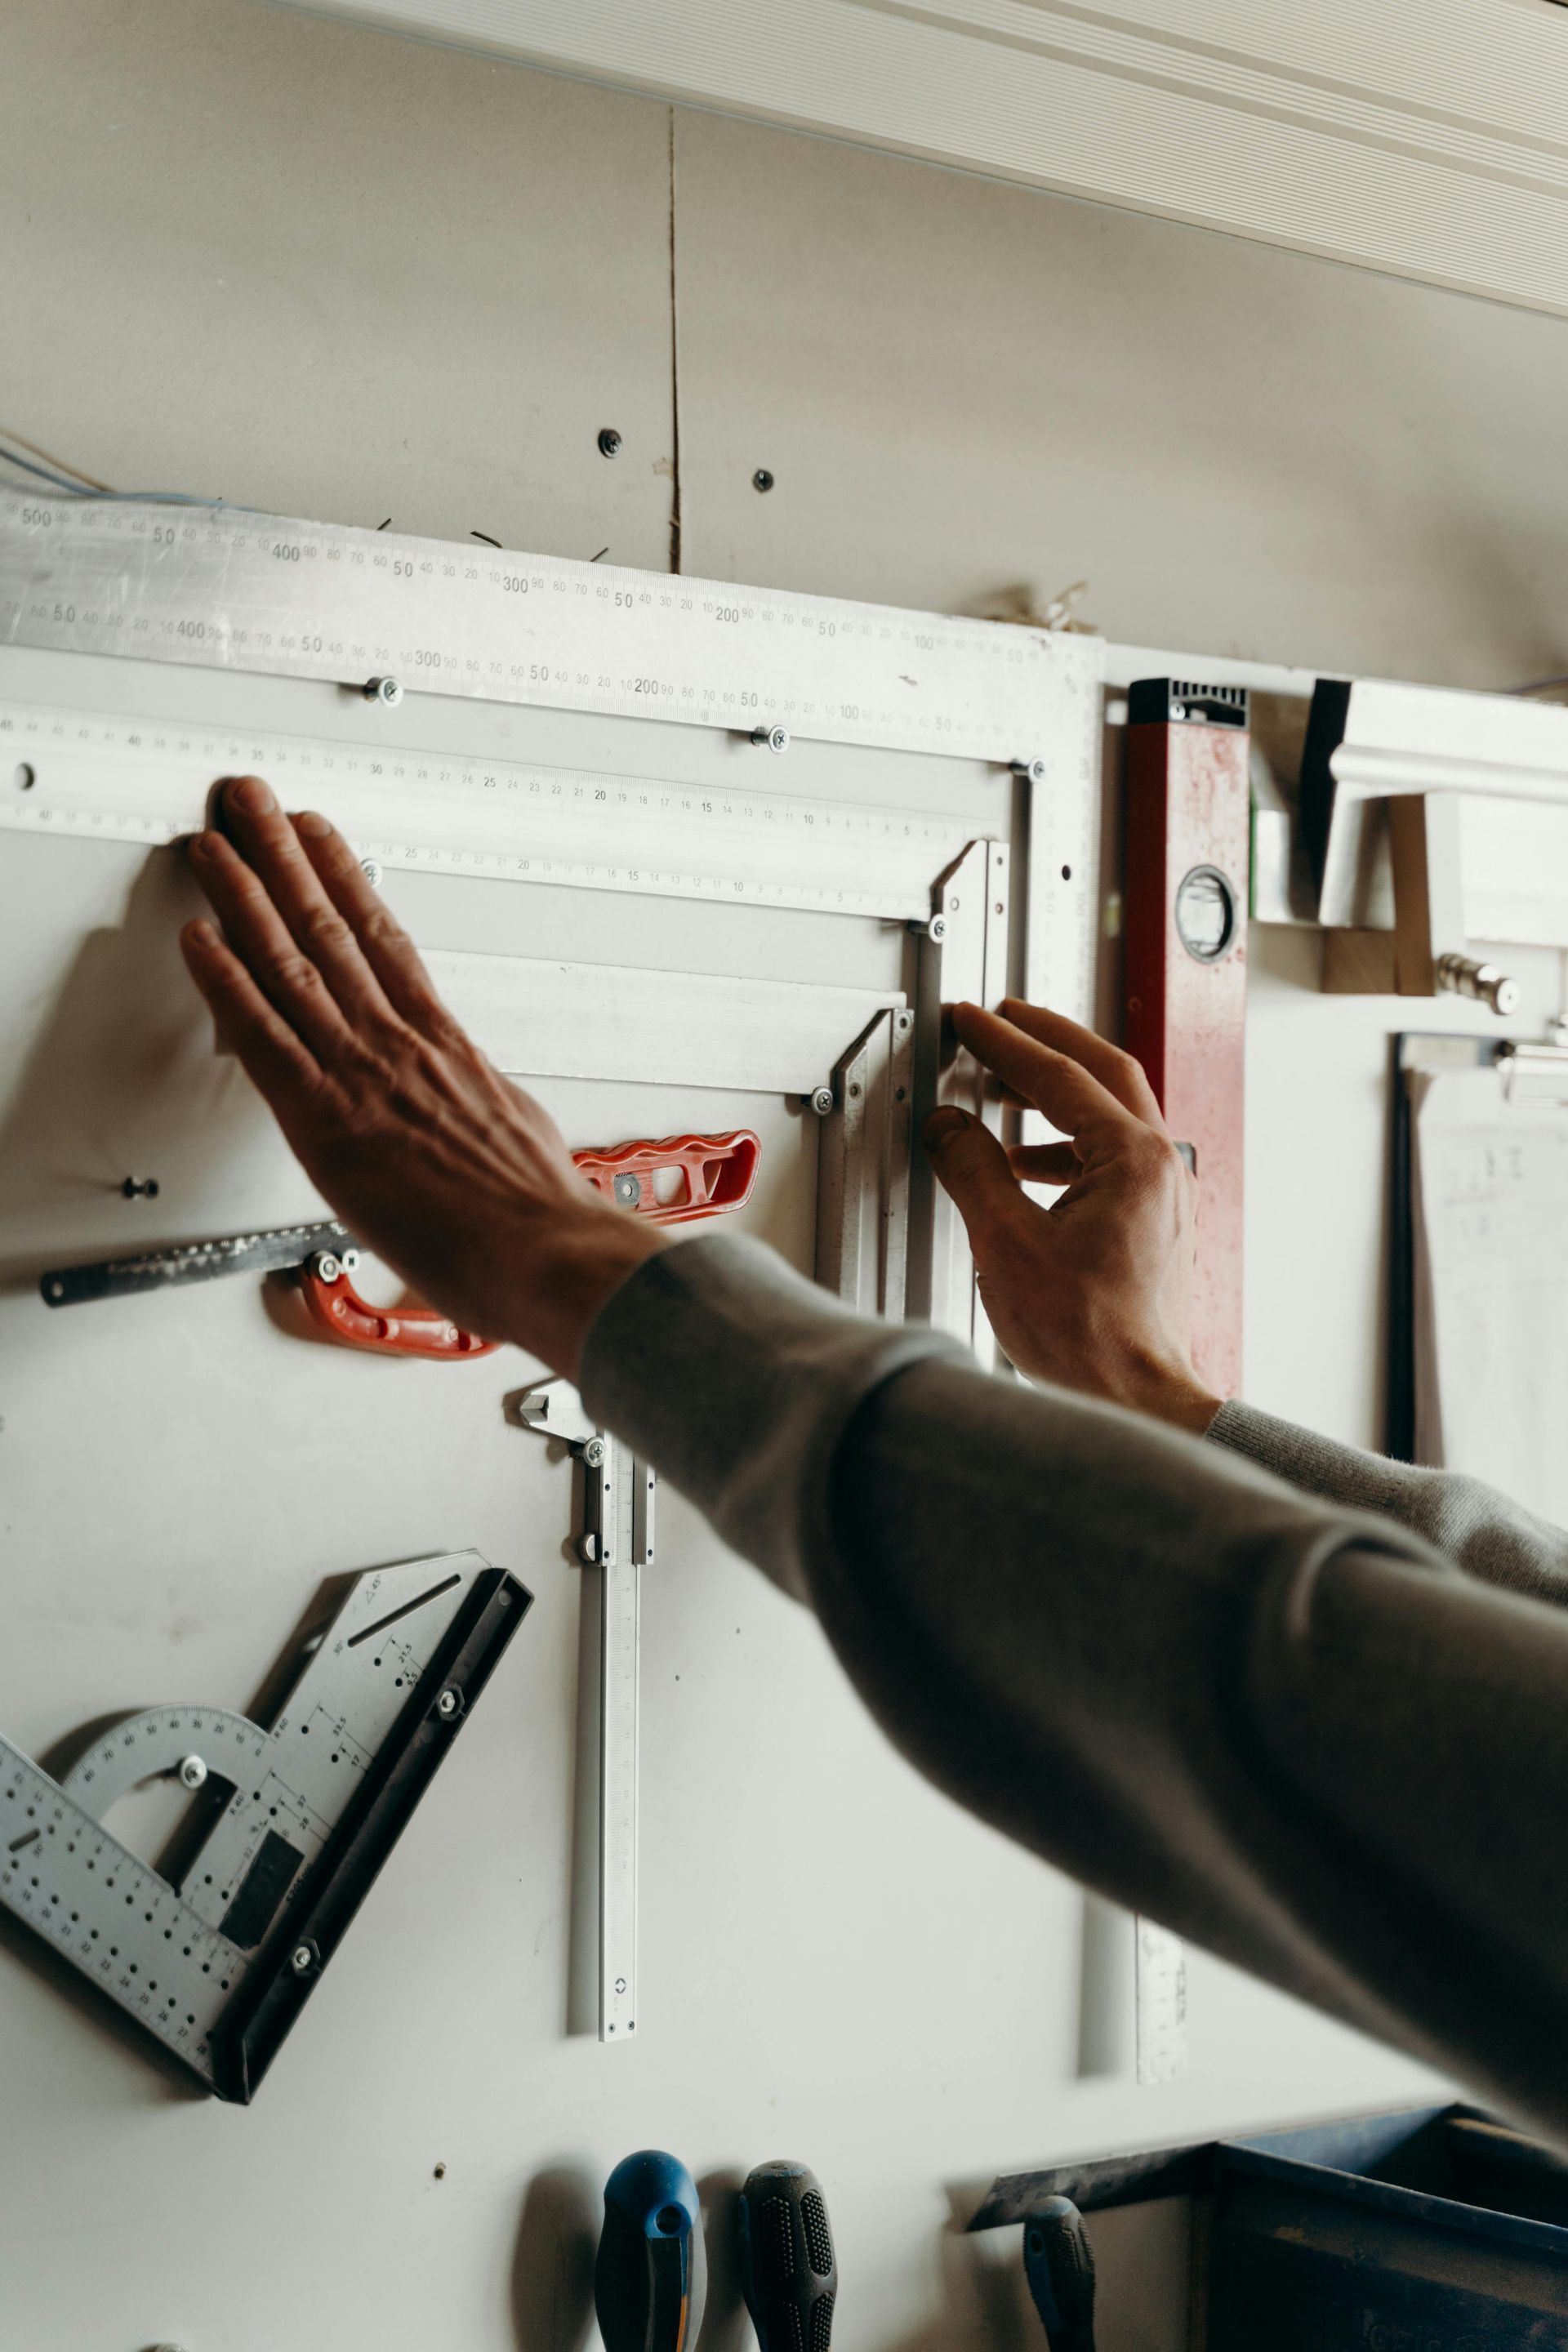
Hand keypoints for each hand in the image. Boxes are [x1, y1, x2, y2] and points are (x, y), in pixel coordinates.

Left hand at [180, 776, 664, 1376]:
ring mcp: (363, 1074)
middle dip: (284, 856)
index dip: (344, 877)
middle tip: (251, 802)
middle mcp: (399, 1043)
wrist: (544, 1247)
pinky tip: (199, 937)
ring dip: (245, 895)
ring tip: (214, 841)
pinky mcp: (329, 1120)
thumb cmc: (538, 1209)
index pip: (383, 938)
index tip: (320, 835)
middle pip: (330, 926)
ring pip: (292, 963)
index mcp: (444, 1044)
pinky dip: (227, 981)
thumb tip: (475, 1103)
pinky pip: (266, 1035)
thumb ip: (478, 1104)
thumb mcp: (515, 1129)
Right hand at [922, 999, 1221, 1431]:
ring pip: (1110, 1111)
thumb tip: (948, 1128)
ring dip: (1053, 1093)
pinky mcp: (1153, 1221)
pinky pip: (1108, 1155)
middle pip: (1104, 1071)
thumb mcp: (1007, 1243)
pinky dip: (1062, 1143)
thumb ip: (972, 1171)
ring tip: (1000, 1091)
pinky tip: (1022, 1166)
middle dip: (1046, 1040)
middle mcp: (1160, 1167)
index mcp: (1134, 1159)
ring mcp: (1162, 1194)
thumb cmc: (1092, 1339)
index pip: (1061, 1075)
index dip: (1006, 1042)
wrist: (1136, 1397)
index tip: (972, 1020)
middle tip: (1001, 1021)